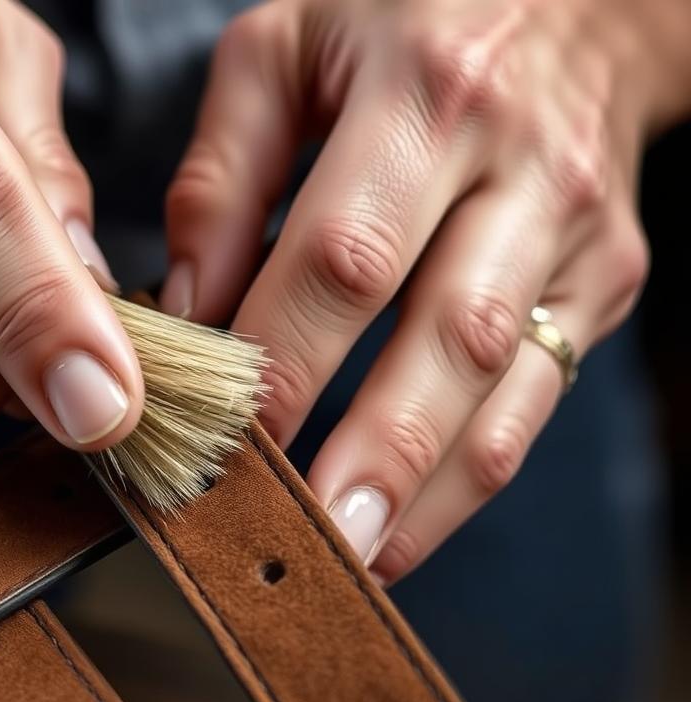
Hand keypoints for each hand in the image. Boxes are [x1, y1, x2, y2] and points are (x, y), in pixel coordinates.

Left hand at [164, 0, 690, 580]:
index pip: (346, 254)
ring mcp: (575, 233)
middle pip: (446, 334)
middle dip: (373, 450)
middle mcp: (518, 168)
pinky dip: (474, 472)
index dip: (287, 357)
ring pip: (508, 386)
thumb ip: (222, 176)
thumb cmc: (404, 25)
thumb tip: (188, 310)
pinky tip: (412, 522)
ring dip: (430, 488)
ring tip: (358, 557)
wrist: (579, 7)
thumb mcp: (286, 52)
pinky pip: (540, 396)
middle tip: (306, 536)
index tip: (226, 438)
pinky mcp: (603, 281)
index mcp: (423, 93)